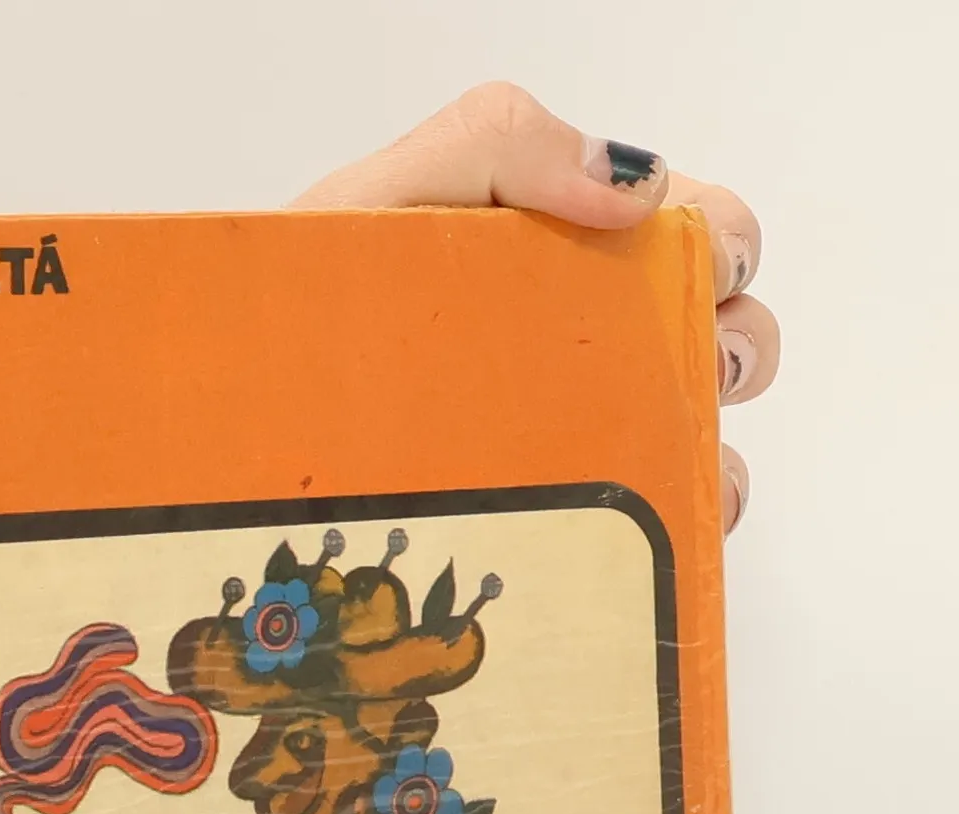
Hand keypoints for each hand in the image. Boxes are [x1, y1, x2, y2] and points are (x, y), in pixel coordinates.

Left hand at [294, 83, 777, 533]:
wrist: (225, 443)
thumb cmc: (289, 318)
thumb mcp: (375, 204)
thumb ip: (496, 148)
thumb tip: (638, 184)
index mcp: (542, 248)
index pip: (675, 223)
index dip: (712, 239)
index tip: (693, 267)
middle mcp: (564, 342)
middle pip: (710, 325)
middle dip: (732, 337)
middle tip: (693, 360)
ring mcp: (558, 436)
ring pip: (692, 429)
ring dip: (710, 435)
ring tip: (675, 446)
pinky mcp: (542, 520)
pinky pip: (644, 520)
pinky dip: (683, 515)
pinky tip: (660, 514)